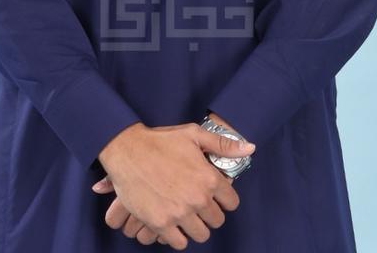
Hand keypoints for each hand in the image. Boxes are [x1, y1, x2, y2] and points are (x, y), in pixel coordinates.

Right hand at [93, 119, 254, 248]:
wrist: (127, 150)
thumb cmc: (160, 141)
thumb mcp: (193, 134)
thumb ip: (223, 144)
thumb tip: (250, 148)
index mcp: (208, 178)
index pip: (232, 202)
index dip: (224, 199)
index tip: (215, 195)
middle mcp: (197, 198)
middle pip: (217, 221)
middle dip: (209, 213)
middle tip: (197, 203)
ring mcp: (179, 213)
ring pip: (201, 235)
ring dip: (195, 226)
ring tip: (186, 214)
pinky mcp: (161, 224)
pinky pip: (179, 243)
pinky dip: (177, 236)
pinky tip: (173, 222)